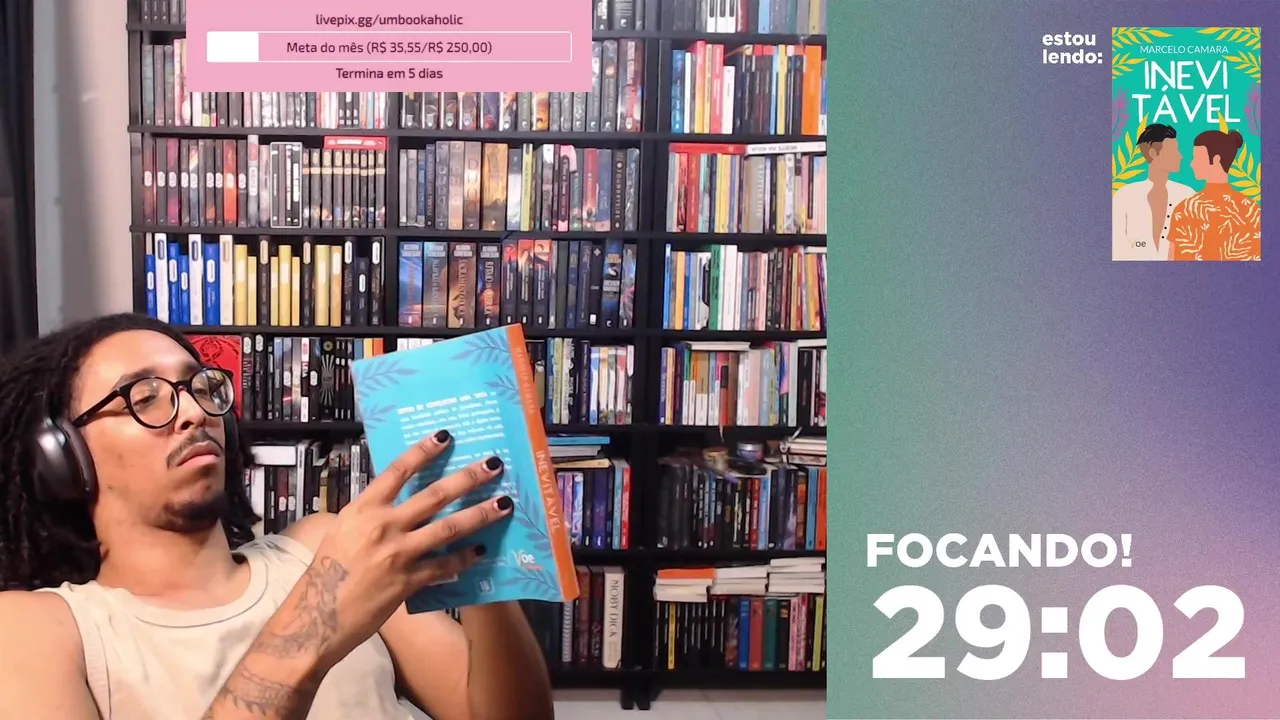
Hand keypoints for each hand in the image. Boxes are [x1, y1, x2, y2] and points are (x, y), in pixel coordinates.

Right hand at [304, 430, 511, 667]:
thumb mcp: (343, 532)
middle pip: (435, 495)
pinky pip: (445, 566)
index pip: (398, 471)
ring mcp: (398, 553)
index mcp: (363, 509)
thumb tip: (397, 502)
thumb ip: (371, 515)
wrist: (316, 617)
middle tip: (494, 464)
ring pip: (449, 528)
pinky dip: (465, 558)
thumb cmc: (326, 574)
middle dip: (468, 478)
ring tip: (504, 504)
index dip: (423, 451)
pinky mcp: (409, 581)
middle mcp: (383, 526)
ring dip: (480, 514)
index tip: (446, 435)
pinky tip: (482, 550)